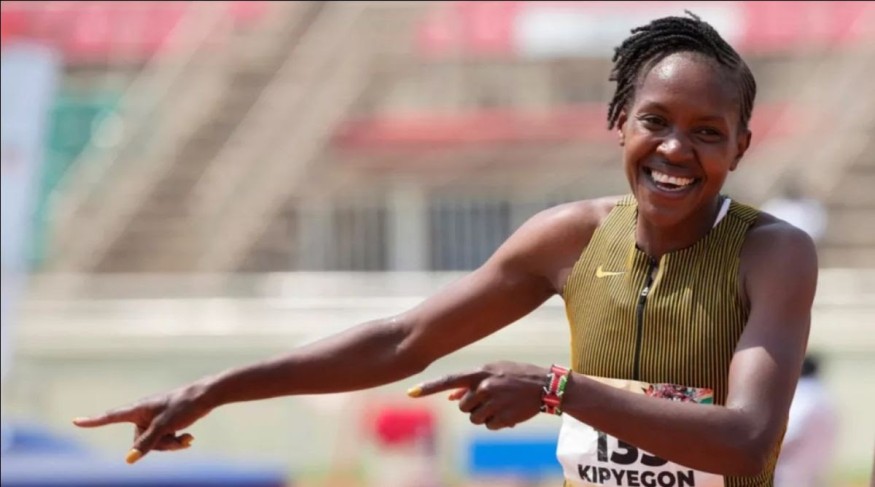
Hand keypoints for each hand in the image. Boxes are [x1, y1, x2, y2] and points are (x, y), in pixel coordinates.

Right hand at [73, 382, 213, 463]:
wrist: (206, 397)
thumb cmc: (184, 405)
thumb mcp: (165, 426)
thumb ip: (147, 443)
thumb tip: (129, 460)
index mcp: (138, 409)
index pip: (111, 417)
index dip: (93, 421)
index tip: (76, 421)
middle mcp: (144, 414)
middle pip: (140, 441)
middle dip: (159, 445)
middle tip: (176, 435)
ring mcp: (154, 420)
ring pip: (154, 444)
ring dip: (170, 444)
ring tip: (186, 437)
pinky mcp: (165, 423)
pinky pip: (164, 440)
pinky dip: (176, 441)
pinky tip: (190, 438)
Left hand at [409, 361, 547, 429]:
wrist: (545, 386)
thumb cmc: (515, 376)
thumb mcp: (493, 371)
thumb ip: (471, 382)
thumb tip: (449, 396)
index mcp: (479, 372)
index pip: (448, 380)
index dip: (428, 388)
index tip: (410, 393)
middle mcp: (484, 387)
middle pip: (462, 406)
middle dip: (472, 406)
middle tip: (489, 398)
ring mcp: (493, 403)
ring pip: (474, 418)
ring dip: (483, 415)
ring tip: (500, 404)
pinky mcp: (502, 418)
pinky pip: (489, 426)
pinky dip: (496, 423)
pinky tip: (507, 412)